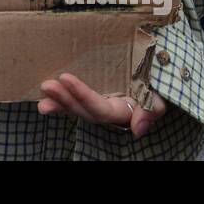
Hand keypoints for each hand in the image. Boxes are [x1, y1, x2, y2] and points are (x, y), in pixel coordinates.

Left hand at [38, 72, 166, 138]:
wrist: (156, 73)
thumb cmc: (156, 85)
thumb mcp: (160, 97)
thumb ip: (152, 110)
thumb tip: (137, 130)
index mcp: (121, 111)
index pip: (100, 108)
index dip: (82, 94)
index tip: (65, 77)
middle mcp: (106, 110)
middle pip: (82, 110)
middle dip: (64, 99)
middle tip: (47, 84)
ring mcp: (96, 103)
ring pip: (74, 106)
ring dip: (57, 100)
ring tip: (43, 90)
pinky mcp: (89, 94)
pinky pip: (72, 98)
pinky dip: (58, 98)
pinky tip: (43, 94)